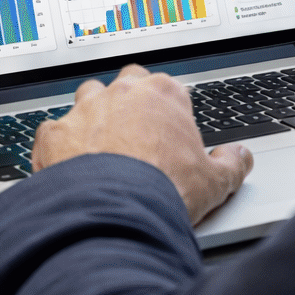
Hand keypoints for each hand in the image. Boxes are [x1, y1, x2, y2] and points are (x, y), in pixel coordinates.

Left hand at [33, 64, 253, 223]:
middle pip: (126, 82)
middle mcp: (122, 93)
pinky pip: (53, 131)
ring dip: (93, 113)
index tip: (169, 131)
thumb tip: (240, 156)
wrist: (116, 213)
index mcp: (163, 94)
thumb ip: (232, 163)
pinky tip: (68, 165)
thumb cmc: (166, 190)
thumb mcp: (215, 181)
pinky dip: (60, 145)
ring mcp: (85, 110)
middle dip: (130, 100)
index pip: (167, 87)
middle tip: (137, 131)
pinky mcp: (54, 134)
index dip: (168, 110)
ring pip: (87, 96)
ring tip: (101, 144)